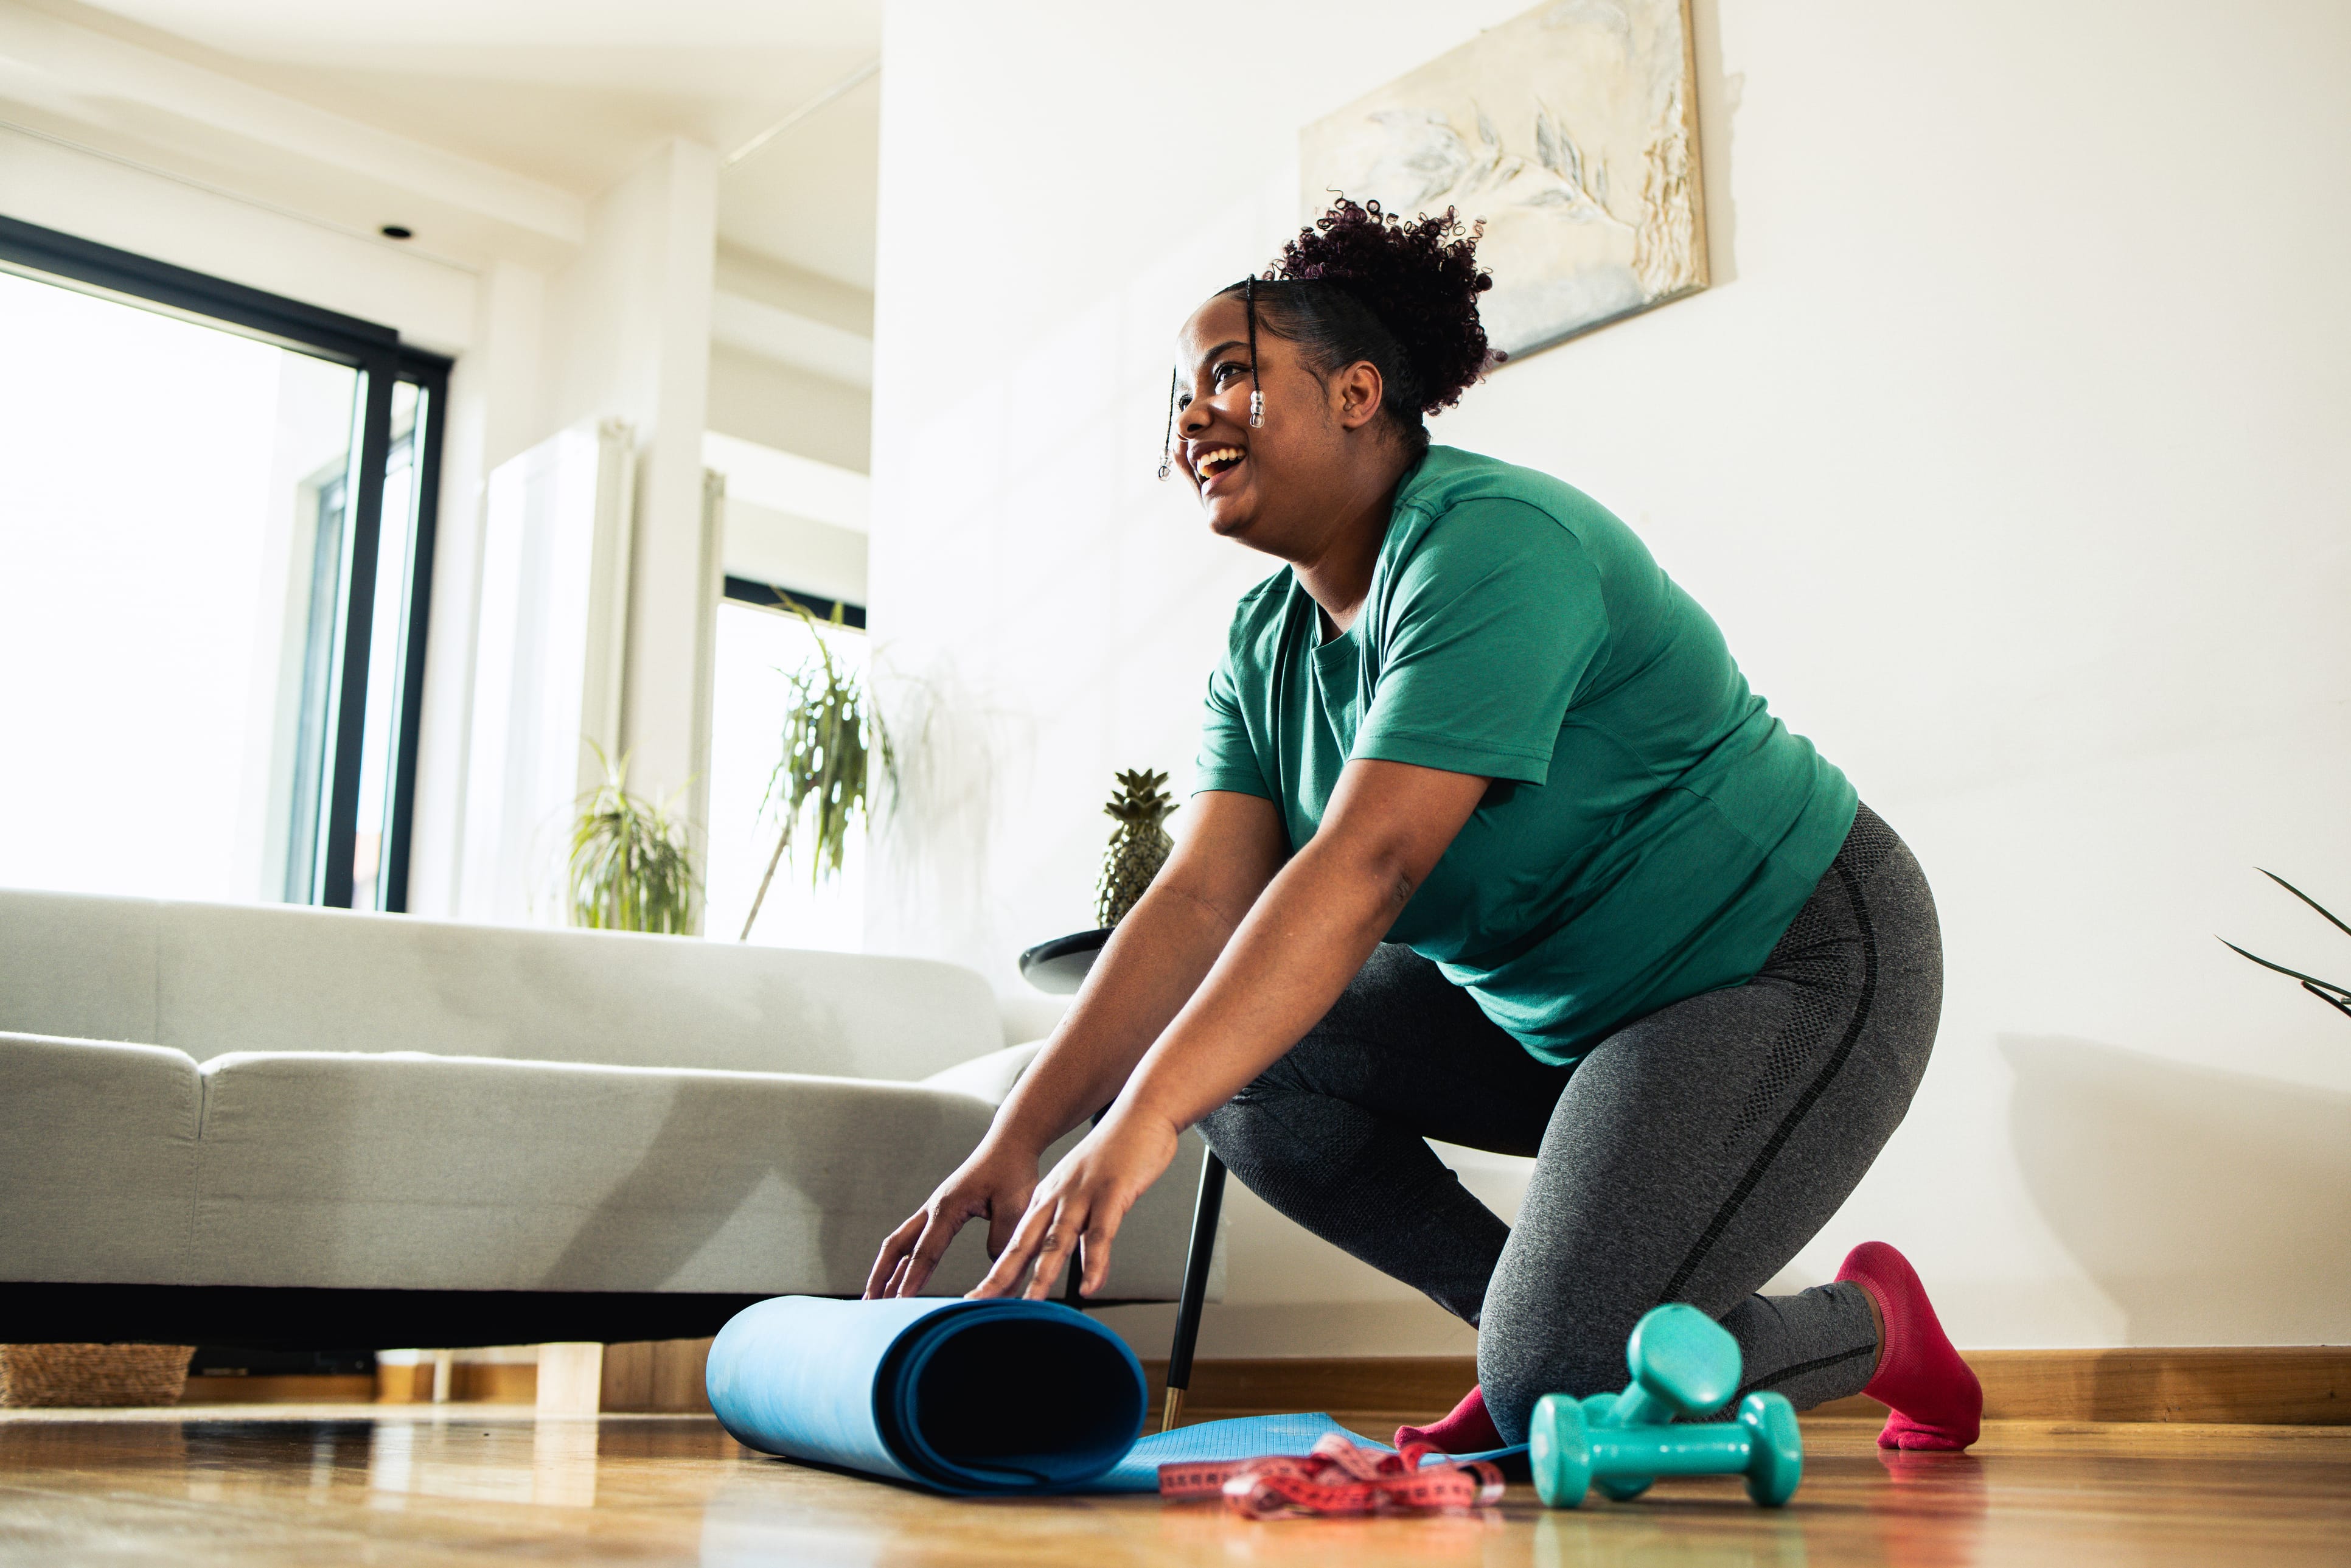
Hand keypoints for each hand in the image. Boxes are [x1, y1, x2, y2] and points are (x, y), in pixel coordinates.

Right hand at [864, 1140, 1040, 1298]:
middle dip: (881, 1277)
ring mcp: (933, 1209)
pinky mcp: (940, 1211)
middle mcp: (933, 1208)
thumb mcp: (1015, 1205)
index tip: (900, 1305)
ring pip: (900, 1243)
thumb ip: (1001, 1238)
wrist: (1010, 1142)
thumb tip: (992, 1268)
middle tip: (868, 1306)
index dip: (912, 1280)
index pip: (925, 1253)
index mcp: (947, 1208)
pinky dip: (903, 1261)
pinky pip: (914, 1239)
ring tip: (875, 1298)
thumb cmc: (1013, 1170)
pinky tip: (901, 1276)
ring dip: (886, 1270)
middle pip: (896, 1247)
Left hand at [970, 1110, 1180, 1300]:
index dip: (998, 1272)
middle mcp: (1057, 1197)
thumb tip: (1064, 1250)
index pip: (1016, 1241)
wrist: (1141, 1112)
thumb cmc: (1116, 1153)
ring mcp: (1082, 1195)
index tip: (979, 1299)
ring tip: (1031, 1305)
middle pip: (1023, 1243)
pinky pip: (1100, 1235)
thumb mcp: (1082, 1186)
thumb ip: (1072, 1218)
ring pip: (1056, 1242)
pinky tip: (1090, 1287)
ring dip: (1043, 1276)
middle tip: (978, 1304)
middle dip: (1000, 1277)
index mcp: (1048, 1196)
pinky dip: (1094, 1264)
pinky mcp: (1111, 1194)